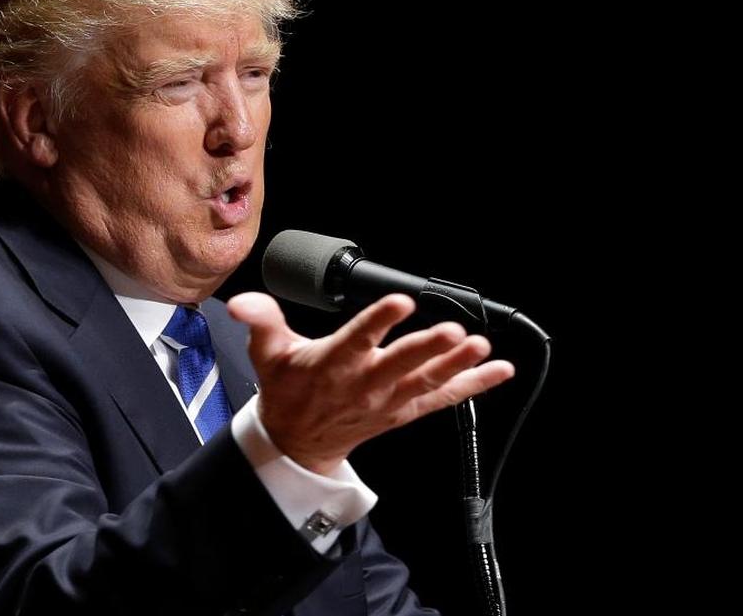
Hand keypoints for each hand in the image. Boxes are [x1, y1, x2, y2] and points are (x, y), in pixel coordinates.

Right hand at [227, 292, 514, 475]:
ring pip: (427, 381)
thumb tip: (242, 301)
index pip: (357, 339)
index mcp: (333, 363)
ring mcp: (389, 399)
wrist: (298, 441)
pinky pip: (444, 398)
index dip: (378, 321)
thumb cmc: (288, 389)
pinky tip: (499, 369)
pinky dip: (473, 384)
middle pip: (401, 364)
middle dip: (428, 348)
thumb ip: (261, 320)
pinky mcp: (405, 410)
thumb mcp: (267, 353)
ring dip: (457, 364)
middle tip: (452, 332)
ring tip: (480, 346)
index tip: (398, 301)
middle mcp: (365, 383)